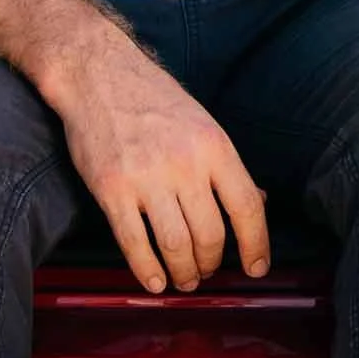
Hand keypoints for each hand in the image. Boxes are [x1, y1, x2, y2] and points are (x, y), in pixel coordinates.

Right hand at [45, 31, 270, 293]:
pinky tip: (154, 281)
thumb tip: (257, 202)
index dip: (256, 244)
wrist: (100, 76)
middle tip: (206, 272)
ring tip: (183, 280)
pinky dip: (147, 270)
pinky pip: (134, 244)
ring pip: (175, 246)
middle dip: (211, 263)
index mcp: (214, 146)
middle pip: (210, 234)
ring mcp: (146, 178)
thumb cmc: (155, 102)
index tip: (256, 268)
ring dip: (183, 273)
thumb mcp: (203, 125)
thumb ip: (226, 166)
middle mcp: (185, 164)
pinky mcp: (112, 190)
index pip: (247, 206)